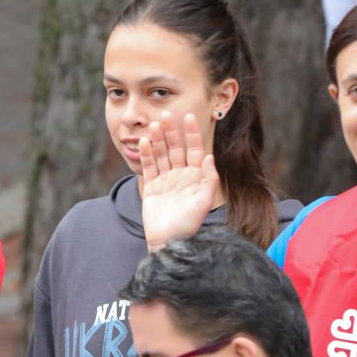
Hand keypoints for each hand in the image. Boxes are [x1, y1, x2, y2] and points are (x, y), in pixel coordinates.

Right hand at [138, 112, 218, 251]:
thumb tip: (210, 157)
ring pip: (161, 154)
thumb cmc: (188, 224)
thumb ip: (208, 179)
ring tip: (154, 125)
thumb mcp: (204, 202)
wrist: (168, 242)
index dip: (192, 133)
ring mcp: (166, 181)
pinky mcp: (151, 187)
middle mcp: (181, 176)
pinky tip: (145, 141)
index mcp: (196, 177)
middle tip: (165, 114)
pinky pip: (149, 167)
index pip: (195, 149)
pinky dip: (147, 154)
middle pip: (176, 148)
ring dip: (158, 139)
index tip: (188, 116)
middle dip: (172, 131)